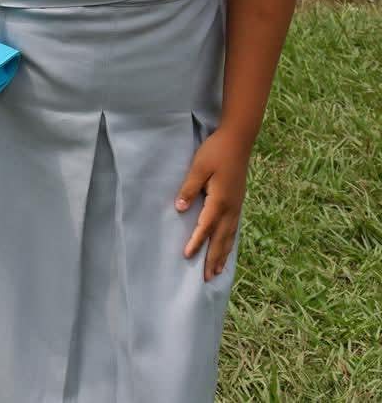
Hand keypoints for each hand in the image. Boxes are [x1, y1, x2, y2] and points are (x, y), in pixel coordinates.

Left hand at [175, 126, 251, 280]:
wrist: (238, 141)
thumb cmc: (215, 152)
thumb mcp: (199, 167)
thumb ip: (189, 188)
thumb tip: (180, 208)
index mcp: (220, 200)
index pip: (206, 226)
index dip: (196, 242)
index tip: (187, 256)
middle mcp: (231, 208)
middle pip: (220, 238)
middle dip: (213, 258)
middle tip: (206, 278)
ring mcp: (237, 206)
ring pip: (229, 236)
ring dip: (223, 255)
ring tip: (217, 272)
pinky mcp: (238, 202)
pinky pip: (234, 229)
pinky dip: (229, 242)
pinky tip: (226, 248)